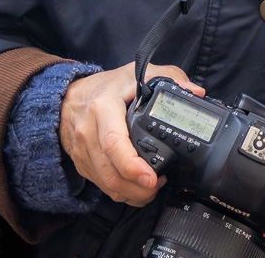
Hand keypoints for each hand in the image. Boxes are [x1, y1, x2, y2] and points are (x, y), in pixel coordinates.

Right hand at [59, 62, 203, 206]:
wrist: (68, 97)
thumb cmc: (107, 86)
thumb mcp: (138, 72)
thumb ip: (170, 76)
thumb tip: (195, 92)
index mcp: (103, 108)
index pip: (114, 142)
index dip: (133, 165)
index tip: (152, 177)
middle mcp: (89, 132)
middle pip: (111, 172)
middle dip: (138, 188)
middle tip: (159, 186)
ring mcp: (83, 151)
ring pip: (106, 184)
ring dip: (131, 193)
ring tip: (152, 188)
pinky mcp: (82, 164)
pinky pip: (101, 186)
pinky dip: (121, 192)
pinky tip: (136, 188)